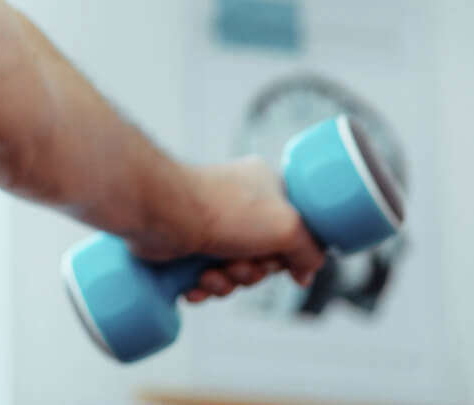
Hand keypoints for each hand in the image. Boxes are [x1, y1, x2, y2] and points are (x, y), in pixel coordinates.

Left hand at [129, 157, 326, 303]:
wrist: (162, 214)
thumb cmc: (224, 212)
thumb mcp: (288, 228)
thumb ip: (311, 251)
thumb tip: (305, 273)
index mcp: (266, 187)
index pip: (294, 231)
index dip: (290, 255)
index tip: (285, 265)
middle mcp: (240, 204)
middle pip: (265, 258)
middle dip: (253, 272)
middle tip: (239, 265)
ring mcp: (212, 224)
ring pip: (236, 272)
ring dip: (227, 282)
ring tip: (211, 273)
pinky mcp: (187, 245)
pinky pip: (208, 278)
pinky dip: (204, 287)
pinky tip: (194, 285)